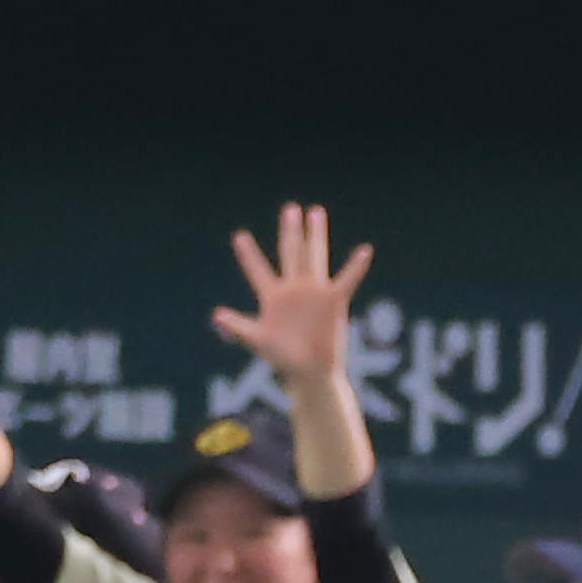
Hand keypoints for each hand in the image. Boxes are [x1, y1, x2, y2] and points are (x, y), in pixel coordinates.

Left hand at [211, 201, 373, 391]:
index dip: (249, 255)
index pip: (258, 271)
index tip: (239, 236)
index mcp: (272, 297)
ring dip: (315, 235)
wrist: (310, 374)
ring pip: (315, 257)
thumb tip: (216, 315)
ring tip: (315, 212)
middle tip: (290, 208)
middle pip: (291, 253)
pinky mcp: (333, 301)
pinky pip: (347, 280)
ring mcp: (314, 293)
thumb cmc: (283, 360)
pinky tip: (365, 250)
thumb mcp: (258, 341)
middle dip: (290, 231)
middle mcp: (294, 290)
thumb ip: (238, 326)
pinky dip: (356, 267)